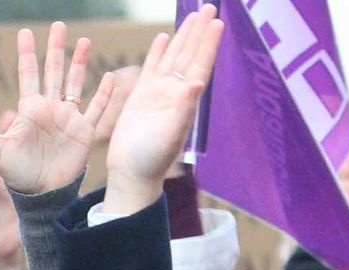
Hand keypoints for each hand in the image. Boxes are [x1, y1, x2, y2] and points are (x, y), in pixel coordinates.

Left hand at [0, 23, 115, 194]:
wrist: (42, 195)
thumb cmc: (17, 175)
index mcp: (30, 109)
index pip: (28, 74)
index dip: (27, 54)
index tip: (25, 32)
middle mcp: (49, 110)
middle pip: (53, 72)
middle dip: (56, 49)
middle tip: (58, 25)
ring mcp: (68, 119)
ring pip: (75, 84)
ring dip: (80, 64)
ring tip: (84, 41)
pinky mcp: (84, 132)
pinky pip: (97, 109)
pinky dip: (104, 94)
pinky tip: (110, 77)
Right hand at [103, 5, 223, 214]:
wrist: (131, 173)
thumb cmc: (152, 160)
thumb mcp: (170, 135)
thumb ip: (184, 108)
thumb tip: (198, 81)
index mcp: (185, 100)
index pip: (200, 64)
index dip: (208, 43)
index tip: (217, 22)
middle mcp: (174, 93)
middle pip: (189, 54)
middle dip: (199, 31)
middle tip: (209, 6)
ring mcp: (157, 93)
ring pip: (173, 57)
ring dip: (183, 36)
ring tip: (192, 15)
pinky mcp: (140, 97)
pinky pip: (151, 68)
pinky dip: (158, 52)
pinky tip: (163, 38)